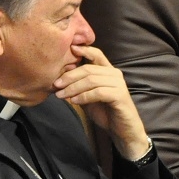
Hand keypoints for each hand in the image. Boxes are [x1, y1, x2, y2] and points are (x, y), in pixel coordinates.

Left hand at [55, 45, 149, 159]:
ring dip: (73, 88)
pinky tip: (75, 102)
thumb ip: (79, 87)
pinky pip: (98, 92)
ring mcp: (119, 84)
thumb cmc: (105, 112)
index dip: (84, 50)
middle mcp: (115, 74)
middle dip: (69, 76)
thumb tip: (59, 81)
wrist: (122, 130)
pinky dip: (84, 96)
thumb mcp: (88, 97)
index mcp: (108, 71)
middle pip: (89, 69)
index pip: (97, 54)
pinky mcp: (120, 96)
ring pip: (92, 80)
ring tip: (61, 95)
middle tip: (56, 85)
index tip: (70, 48)